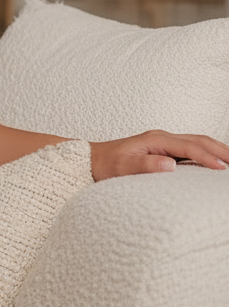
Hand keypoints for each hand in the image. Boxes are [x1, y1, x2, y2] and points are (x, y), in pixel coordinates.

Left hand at [89, 130, 228, 180]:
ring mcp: (163, 141)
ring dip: (217, 149)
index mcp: (155, 139)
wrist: (92, 159)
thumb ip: (145, 166)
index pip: (188, 147)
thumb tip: (170, 165)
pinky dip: (207, 152)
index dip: (207, 158)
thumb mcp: (122, 167)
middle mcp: (161, 137)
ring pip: (197, 141)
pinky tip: (215, 161)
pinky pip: (191, 147)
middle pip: (199, 140)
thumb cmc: (106, 164)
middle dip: (221, 150)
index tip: (222, 169)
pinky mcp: (163, 148)